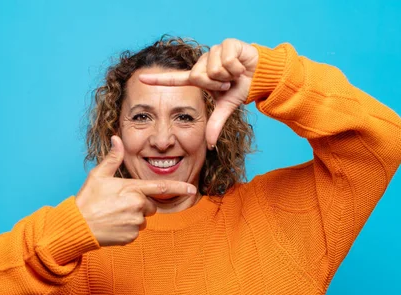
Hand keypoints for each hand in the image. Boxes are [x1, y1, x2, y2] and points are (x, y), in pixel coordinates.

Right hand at [75, 136, 196, 245]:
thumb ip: (112, 158)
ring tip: (114, 214)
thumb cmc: (87, 199)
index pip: (162, 187)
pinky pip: (136, 231)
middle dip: (140, 204)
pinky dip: (127, 228)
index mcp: (133, 189)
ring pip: (143, 219)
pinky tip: (113, 225)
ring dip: (134, 217)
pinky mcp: (131, 237)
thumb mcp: (98, 175)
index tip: (192, 189)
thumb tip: (116, 139)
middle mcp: (138, 206)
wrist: (78, 226)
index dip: (179, 187)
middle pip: (150, 205)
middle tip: (119, 204)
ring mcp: (135, 222)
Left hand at [139, 38, 258, 148]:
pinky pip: (226, 60)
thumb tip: (210, 145)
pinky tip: (240, 65)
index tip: (140, 79)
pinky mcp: (226, 43)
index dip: (158, 80)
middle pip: (198, 76)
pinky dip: (236, 67)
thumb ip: (215, 124)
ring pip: (213, 69)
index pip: (175, 79)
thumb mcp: (226, 107)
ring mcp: (213, 52)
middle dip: (216, 84)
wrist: (260, 76)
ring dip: (228, 75)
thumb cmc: (240, 88)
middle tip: (227, 83)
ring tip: (234, 74)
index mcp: (199, 77)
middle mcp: (202, 63)